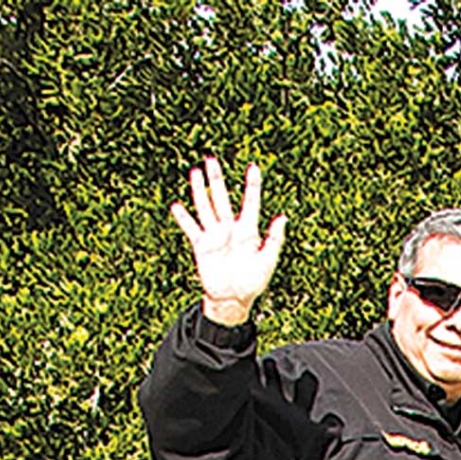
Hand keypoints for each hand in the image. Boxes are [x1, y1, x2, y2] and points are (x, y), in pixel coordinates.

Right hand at [171, 157, 286, 325]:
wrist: (233, 299)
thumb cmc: (253, 282)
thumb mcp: (268, 261)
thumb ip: (275, 239)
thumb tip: (282, 217)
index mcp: (248, 231)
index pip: (250, 202)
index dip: (252, 185)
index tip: (253, 167)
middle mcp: (230, 229)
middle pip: (222, 198)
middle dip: (217, 179)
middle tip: (211, 158)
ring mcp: (215, 236)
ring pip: (205, 207)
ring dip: (200, 190)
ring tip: (195, 171)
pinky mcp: (202, 246)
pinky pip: (191, 228)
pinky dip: (184, 218)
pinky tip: (177, 206)